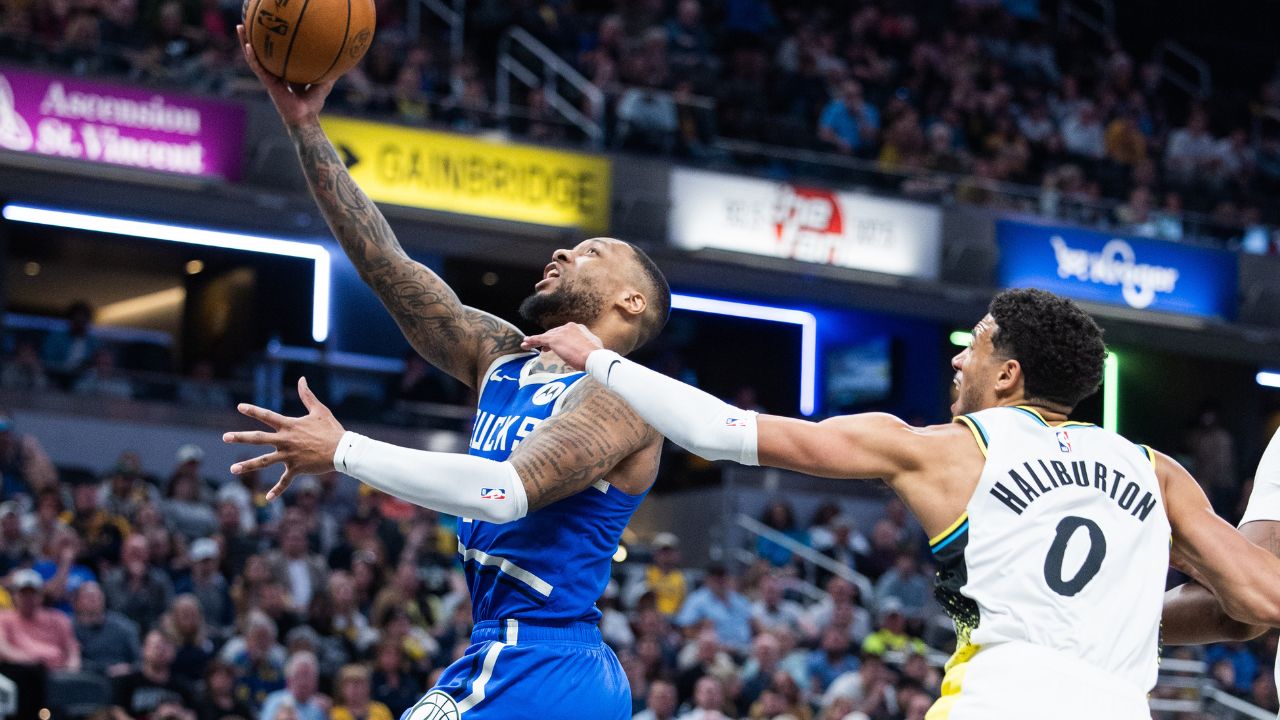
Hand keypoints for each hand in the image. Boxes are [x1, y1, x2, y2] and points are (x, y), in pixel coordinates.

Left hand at [223, 377, 344, 499]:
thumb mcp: (319, 410)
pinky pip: (284, 481)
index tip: (240, 407)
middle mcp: (286, 440)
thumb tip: (301, 379)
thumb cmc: (332, 429)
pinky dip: (277, 490)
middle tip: (225, 437)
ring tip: (233, 469)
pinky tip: (268, 499)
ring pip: (265, 461)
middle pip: (258, 439)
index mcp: (290, 426)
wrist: (343, 450)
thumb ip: (307, 396)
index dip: (254, 411)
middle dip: (240, 437)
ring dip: (248, 465)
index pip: (268, 416)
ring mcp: (289, 456)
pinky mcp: (296, 469)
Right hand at [236, 24, 334, 126]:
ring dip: (245, 43)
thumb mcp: (323, 84)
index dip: (270, 44)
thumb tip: (342, 63)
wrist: (305, 118)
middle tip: (245, 24)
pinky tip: (248, 46)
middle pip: (260, 53)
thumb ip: (329, 74)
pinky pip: (258, 68)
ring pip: (254, 58)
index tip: (268, 30)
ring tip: (239, 28)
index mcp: (284, 74)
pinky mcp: (268, 84)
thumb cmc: (313, 105)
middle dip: (252, 38)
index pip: (275, 56)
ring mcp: (269, 78)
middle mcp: (274, 74)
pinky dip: (253, 57)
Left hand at [520, 323, 604, 370]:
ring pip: (545, 336)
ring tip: (527, 344)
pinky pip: (539, 339)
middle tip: (543, 349)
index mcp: (579, 328)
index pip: (564, 332)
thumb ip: (587, 346)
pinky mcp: (554, 340)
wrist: (594, 357)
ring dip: (535, 340)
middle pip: (554, 333)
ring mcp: (561, 333)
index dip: (559, 339)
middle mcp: (569, 327)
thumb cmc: (597, 356)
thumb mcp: (594, 347)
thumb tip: (590, 349)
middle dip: (547, 340)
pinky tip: (525, 343)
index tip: (556, 346)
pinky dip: (531, 341)